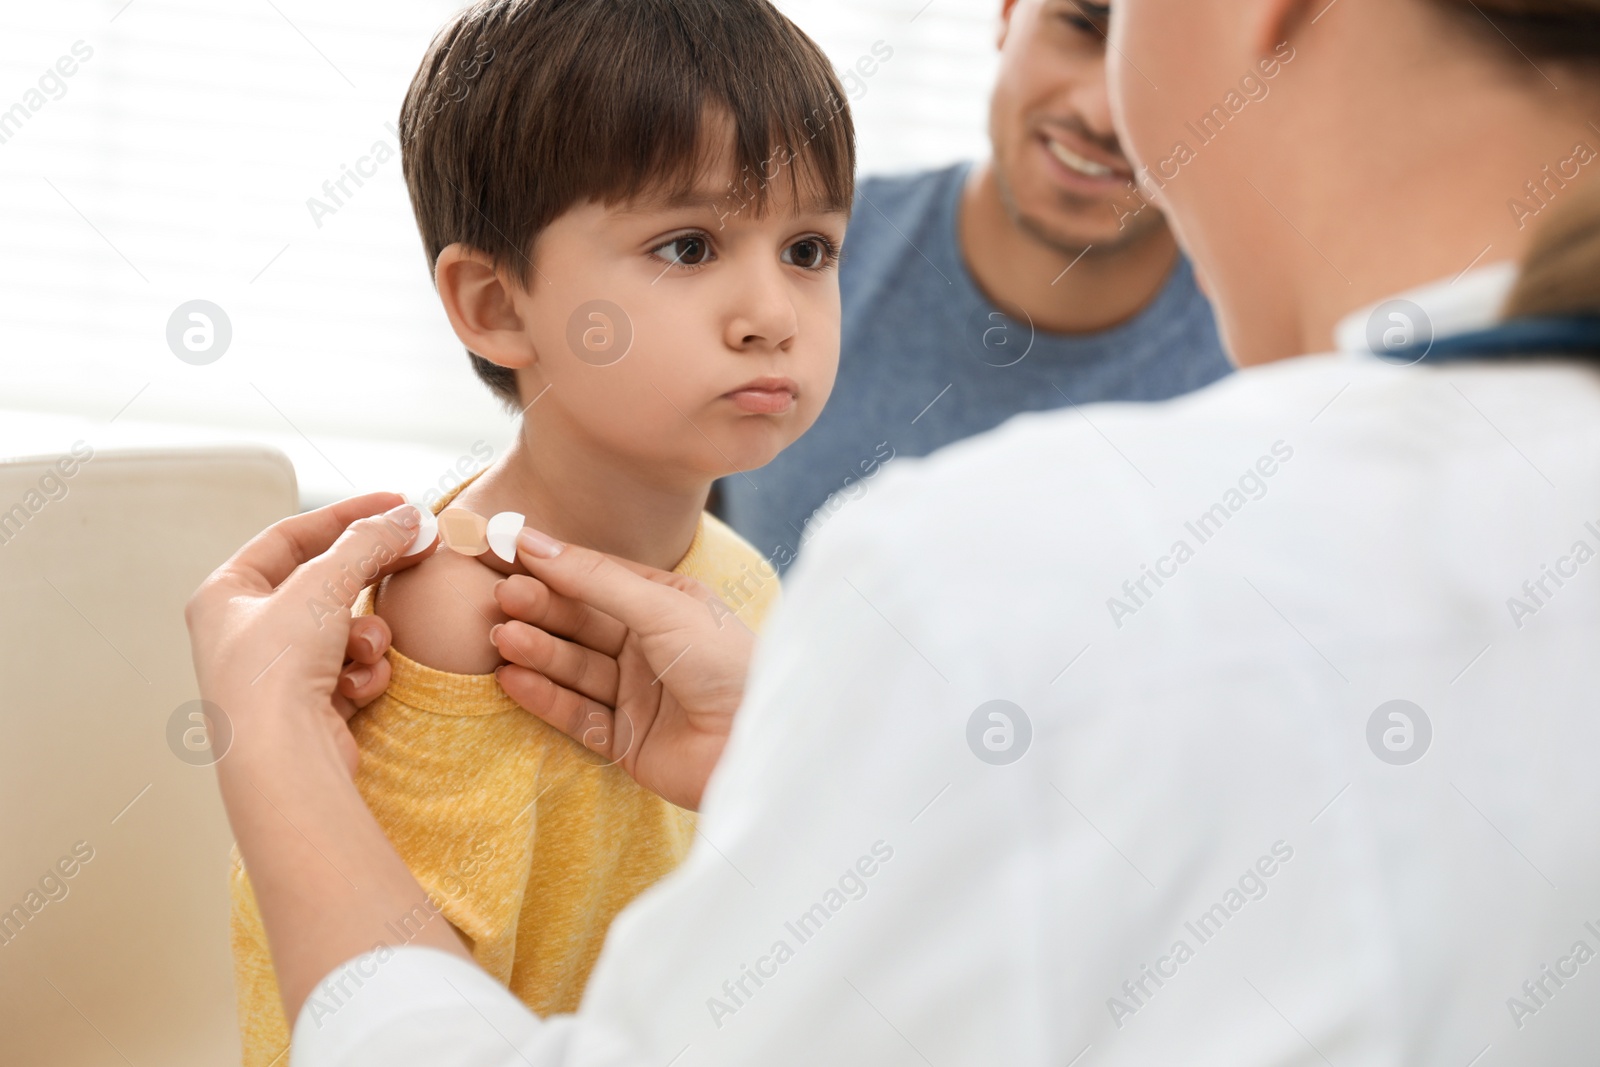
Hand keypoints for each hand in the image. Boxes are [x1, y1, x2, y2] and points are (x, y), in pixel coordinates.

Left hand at [185, 493, 425, 778]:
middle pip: (324, 581)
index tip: (397, 504)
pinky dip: (364, 673)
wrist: (282, 761)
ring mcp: (277, 672)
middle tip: (420, 549)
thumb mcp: (323, 585)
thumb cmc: (275, 671)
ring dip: (367, 635)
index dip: (347, 515)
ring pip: (345, 627)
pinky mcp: (308, 706)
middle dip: (370, 573)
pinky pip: (352, 668)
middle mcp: (245, 630)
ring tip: (364, 649)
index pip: (292, 535)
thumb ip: (368, 542)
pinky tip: (356, 688)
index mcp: (225, 593)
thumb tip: (408, 516)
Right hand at [489, 529, 755, 810]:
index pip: (598, 578)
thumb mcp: (663, 607)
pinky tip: (513, 679)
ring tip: (505, 638)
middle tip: (503, 597)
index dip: (552, 565)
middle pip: (581, 623)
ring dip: (539, 652)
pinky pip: (575, 714)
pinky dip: (544, 697)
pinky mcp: (625, 741)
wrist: (757, 743)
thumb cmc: (725, 662)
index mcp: (667, 604)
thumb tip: (533, 542)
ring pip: (574, 667)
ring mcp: (636, 694)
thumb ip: (596, 579)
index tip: (504, 548)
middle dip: (542, 609)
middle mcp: (649, 646)